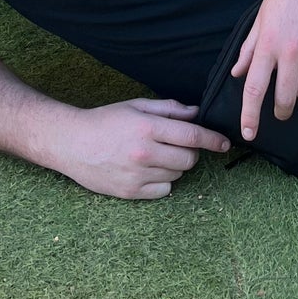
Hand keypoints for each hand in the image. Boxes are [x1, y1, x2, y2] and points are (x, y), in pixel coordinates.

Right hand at [55, 97, 229, 200]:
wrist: (72, 143)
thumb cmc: (105, 121)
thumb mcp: (136, 106)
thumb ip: (168, 109)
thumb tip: (196, 112)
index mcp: (147, 128)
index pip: (192, 136)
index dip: (213, 140)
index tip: (225, 143)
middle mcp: (144, 153)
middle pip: (189, 159)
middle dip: (190, 152)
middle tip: (176, 146)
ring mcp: (137, 175)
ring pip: (177, 175)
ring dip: (174, 166)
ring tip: (155, 156)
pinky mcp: (130, 192)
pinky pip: (164, 191)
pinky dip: (162, 182)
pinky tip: (148, 171)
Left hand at [232, 0, 297, 143]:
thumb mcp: (260, 18)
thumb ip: (249, 49)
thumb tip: (237, 74)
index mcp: (267, 44)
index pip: (254, 89)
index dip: (250, 116)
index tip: (249, 134)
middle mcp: (290, 51)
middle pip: (285, 99)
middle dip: (281, 111)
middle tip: (281, 109)